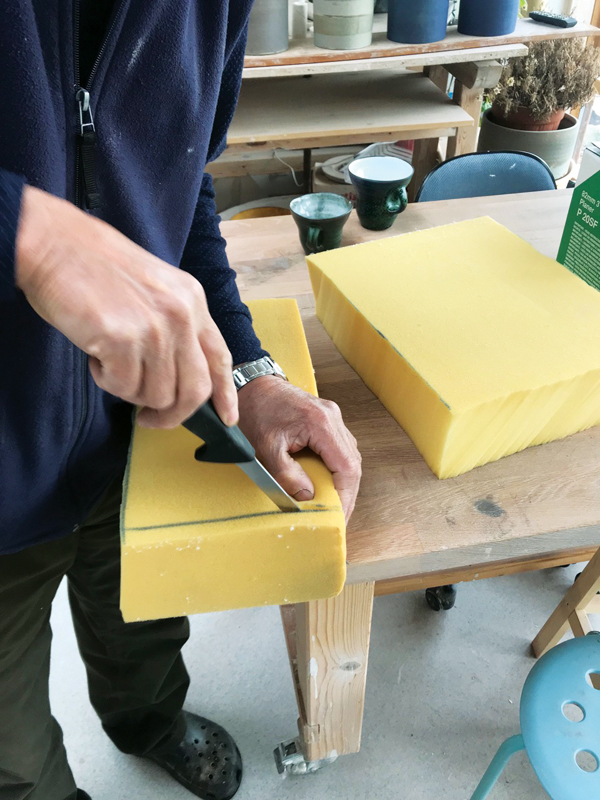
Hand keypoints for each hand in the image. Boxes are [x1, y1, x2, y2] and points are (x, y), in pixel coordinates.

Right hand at [15, 185, 236, 428]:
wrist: (54, 244)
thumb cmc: (95, 266)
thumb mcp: (155, 288)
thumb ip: (174, 326)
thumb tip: (177, 376)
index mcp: (193, 301)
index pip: (220, 357)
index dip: (225, 393)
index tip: (227, 418)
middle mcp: (182, 316)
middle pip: (194, 390)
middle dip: (172, 414)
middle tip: (149, 418)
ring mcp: (155, 329)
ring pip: (157, 394)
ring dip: (130, 390)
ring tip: (110, 361)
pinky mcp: (123, 341)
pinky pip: (123, 387)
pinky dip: (106, 380)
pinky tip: (95, 356)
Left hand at [237, 376, 361, 520]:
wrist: (252, 385)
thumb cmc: (256, 411)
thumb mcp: (266, 448)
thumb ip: (287, 475)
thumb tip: (307, 497)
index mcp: (320, 423)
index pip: (346, 466)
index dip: (346, 496)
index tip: (339, 516)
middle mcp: (332, 417)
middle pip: (353, 463)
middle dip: (346, 493)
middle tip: (337, 517)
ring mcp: (333, 416)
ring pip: (350, 456)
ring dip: (344, 482)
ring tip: (334, 504)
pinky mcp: (327, 419)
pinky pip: (341, 448)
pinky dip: (338, 469)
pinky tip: (329, 484)